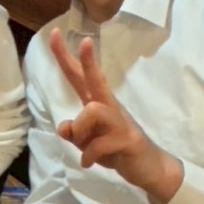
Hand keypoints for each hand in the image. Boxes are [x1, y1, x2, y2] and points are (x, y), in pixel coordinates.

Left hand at [47, 30, 183, 203]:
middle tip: (85, 41)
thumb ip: (73, 134)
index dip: (65, 57)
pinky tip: (91, 163)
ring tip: (87, 149)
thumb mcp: (86, 143)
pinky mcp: (128, 138)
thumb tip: (64, 126)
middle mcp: (109, 107)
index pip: (78, 76)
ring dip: (81, 134)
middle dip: (87, 61)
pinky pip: (97, 144)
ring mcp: (120, 121)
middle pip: (95, 79)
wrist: (148, 169)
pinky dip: (89, 156)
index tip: (55, 34)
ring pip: (91, 111)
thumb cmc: (114, 150)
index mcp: (97, 104)